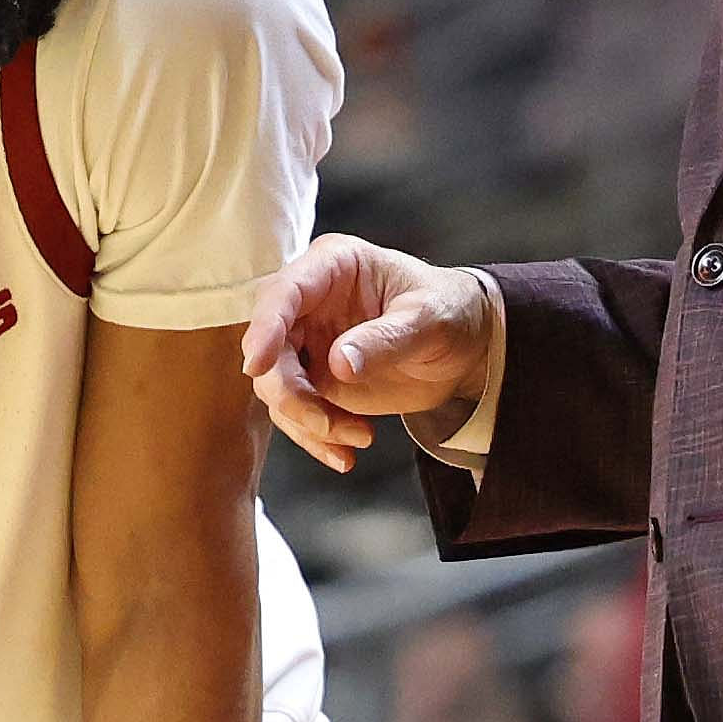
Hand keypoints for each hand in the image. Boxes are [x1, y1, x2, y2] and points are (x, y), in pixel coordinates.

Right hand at [240, 239, 500, 471]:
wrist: (464, 347)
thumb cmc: (448, 311)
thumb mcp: (429, 319)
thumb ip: (386, 338)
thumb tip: (339, 363)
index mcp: (332, 266)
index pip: (284, 292)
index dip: (265, 326)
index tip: (258, 365)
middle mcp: (309, 303)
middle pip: (270, 346)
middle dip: (289, 393)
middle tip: (329, 424)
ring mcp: (308, 342)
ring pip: (277, 386)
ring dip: (309, 421)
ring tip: (360, 438)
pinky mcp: (314, 379)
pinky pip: (296, 413)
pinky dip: (316, 438)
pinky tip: (344, 455)